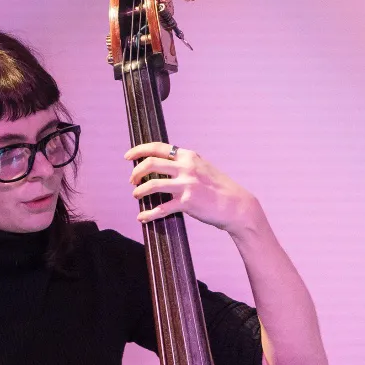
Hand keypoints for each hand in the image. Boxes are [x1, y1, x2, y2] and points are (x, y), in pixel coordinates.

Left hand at [127, 142, 259, 232]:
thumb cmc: (219, 188)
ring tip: (137, 195)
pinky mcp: (187, 202)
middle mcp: (186, 167)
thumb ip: (184, 164)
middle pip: (150, 164)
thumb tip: (162, 166)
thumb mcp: (202, 167)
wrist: (236, 205)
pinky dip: (148, 214)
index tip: (128, 157)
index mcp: (189, 156)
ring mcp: (186, 185)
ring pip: (152, 185)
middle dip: (136, 172)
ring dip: (139, 191)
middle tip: (132, 181)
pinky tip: (142, 217)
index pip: (157, 147)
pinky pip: (161, 209)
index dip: (139, 150)